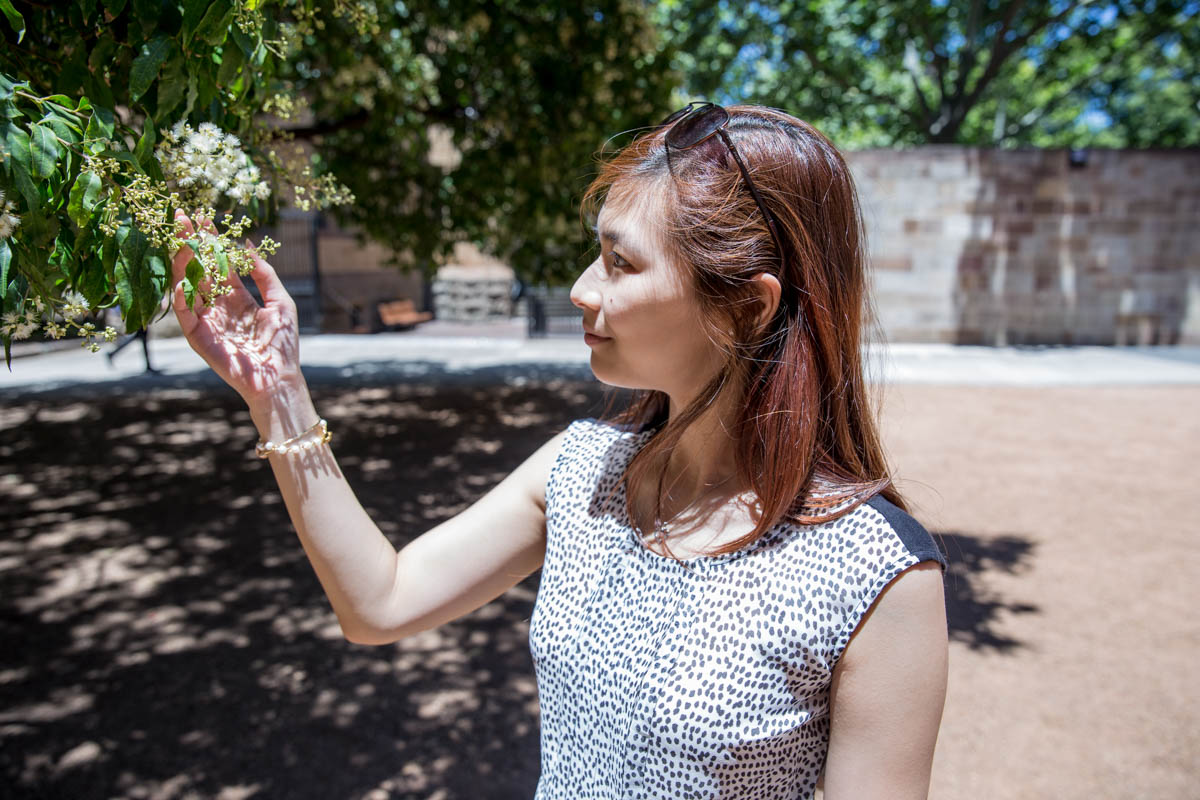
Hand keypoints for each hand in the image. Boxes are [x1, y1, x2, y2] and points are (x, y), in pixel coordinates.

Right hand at [170, 210, 304, 405]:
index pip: (218, 262)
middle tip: (180, 217)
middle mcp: (217, 305)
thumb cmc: (283, 343)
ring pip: (187, 286)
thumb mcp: (280, 301)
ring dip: (182, 264)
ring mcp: (206, 319)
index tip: (202, 215)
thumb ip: (264, 273)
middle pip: (199, 268)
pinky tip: (181, 283)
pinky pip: (185, 316)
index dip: (210, 240)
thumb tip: (248, 244)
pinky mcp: (199, 337)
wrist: (278, 378)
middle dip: (190, 243)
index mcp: (236, 296)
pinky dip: (181, 300)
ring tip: (180, 241)